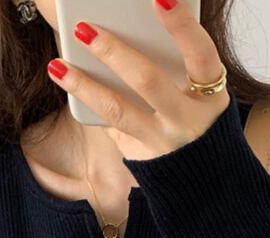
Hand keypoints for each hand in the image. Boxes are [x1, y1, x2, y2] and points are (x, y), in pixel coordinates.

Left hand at [45, 0, 230, 160]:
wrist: (201, 178)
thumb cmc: (195, 119)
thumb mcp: (198, 93)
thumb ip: (175, 65)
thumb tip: (126, 32)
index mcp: (211, 96)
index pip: (201, 54)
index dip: (183, 26)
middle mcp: (187, 121)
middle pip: (148, 81)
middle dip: (114, 52)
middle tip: (84, 29)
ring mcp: (162, 143)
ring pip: (118, 110)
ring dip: (84, 85)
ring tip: (58, 65)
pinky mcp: (141, 157)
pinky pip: (111, 126)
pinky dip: (90, 104)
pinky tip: (70, 84)